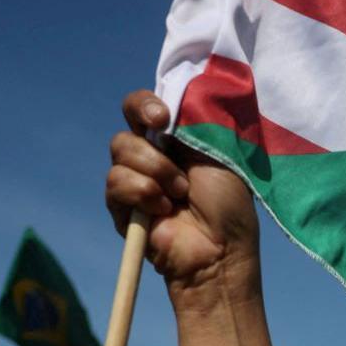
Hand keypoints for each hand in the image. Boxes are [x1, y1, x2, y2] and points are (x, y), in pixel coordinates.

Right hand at [105, 91, 258, 307]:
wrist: (220, 250)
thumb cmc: (229, 205)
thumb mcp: (219, 152)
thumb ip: (194, 120)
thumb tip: (173, 95)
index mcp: (173, 141)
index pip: (141, 108)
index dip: (144, 105)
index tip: (162, 117)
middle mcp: (150, 158)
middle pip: (126, 129)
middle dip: (153, 149)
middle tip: (180, 174)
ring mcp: (134, 182)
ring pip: (120, 152)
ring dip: (155, 173)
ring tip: (179, 196)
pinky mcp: (121, 207)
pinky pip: (116, 181)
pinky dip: (142, 193)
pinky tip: (163, 211)